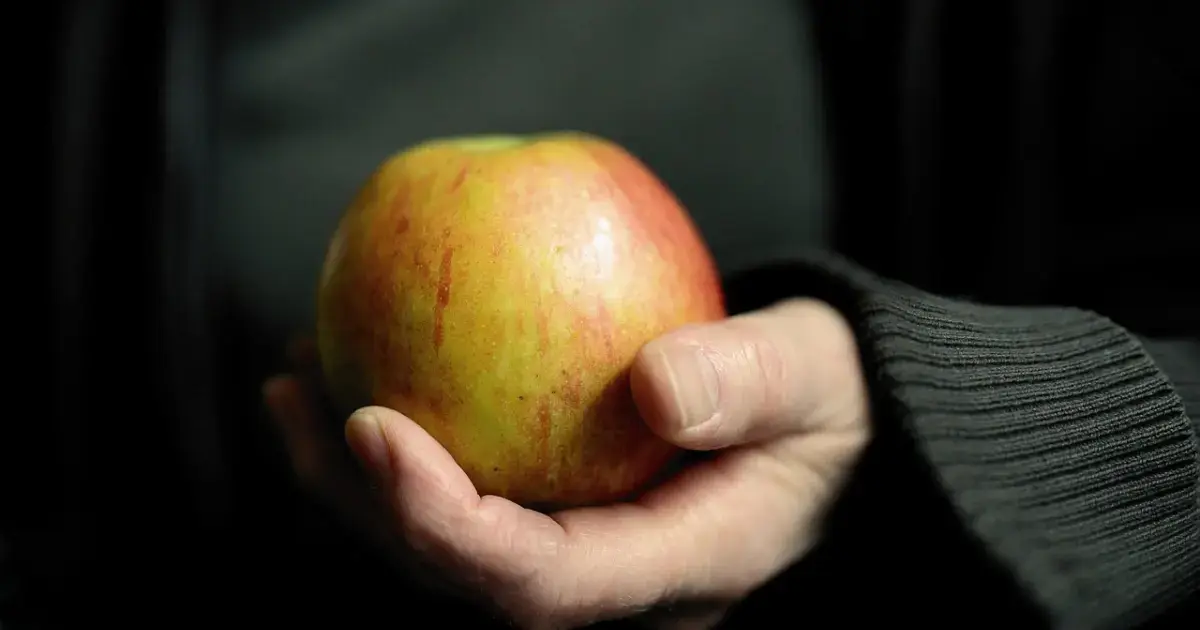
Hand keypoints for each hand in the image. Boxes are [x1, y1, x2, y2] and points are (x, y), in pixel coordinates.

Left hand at [264, 298, 870, 628]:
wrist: (845, 430)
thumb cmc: (838, 400)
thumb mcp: (818, 375)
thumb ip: (750, 383)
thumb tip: (651, 384)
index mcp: (678, 567)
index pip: (538, 583)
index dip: (442, 524)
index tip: (372, 426)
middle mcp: (617, 579)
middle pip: (464, 575)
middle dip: (362, 505)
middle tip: (291, 396)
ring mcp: (590, 549)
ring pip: (452, 541)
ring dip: (359, 475)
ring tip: (294, 374)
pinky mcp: (572, 508)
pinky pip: (476, 485)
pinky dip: (410, 438)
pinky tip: (364, 359)